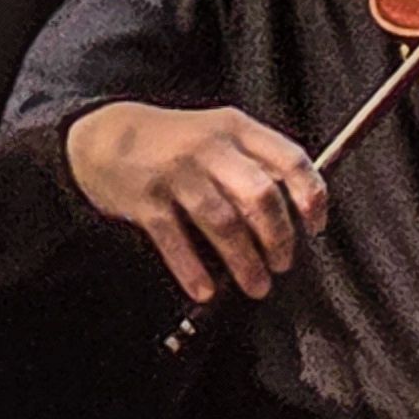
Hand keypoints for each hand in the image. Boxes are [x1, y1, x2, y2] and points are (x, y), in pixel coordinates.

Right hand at [63, 101, 330, 303]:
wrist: (102, 134)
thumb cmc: (174, 141)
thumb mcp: (219, 133)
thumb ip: (256, 162)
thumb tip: (297, 210)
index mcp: (237, 128)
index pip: (290, 160)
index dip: (311, 197)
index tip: (316, 226)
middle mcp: (210, 147)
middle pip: (260, 196)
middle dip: (279, 238)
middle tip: (283, 263)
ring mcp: (176, 172)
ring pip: (223, 223)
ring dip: (245, 262)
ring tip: (257, 285)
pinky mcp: (145, 198)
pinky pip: (175, 241)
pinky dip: (192, 270)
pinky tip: (206, 289)